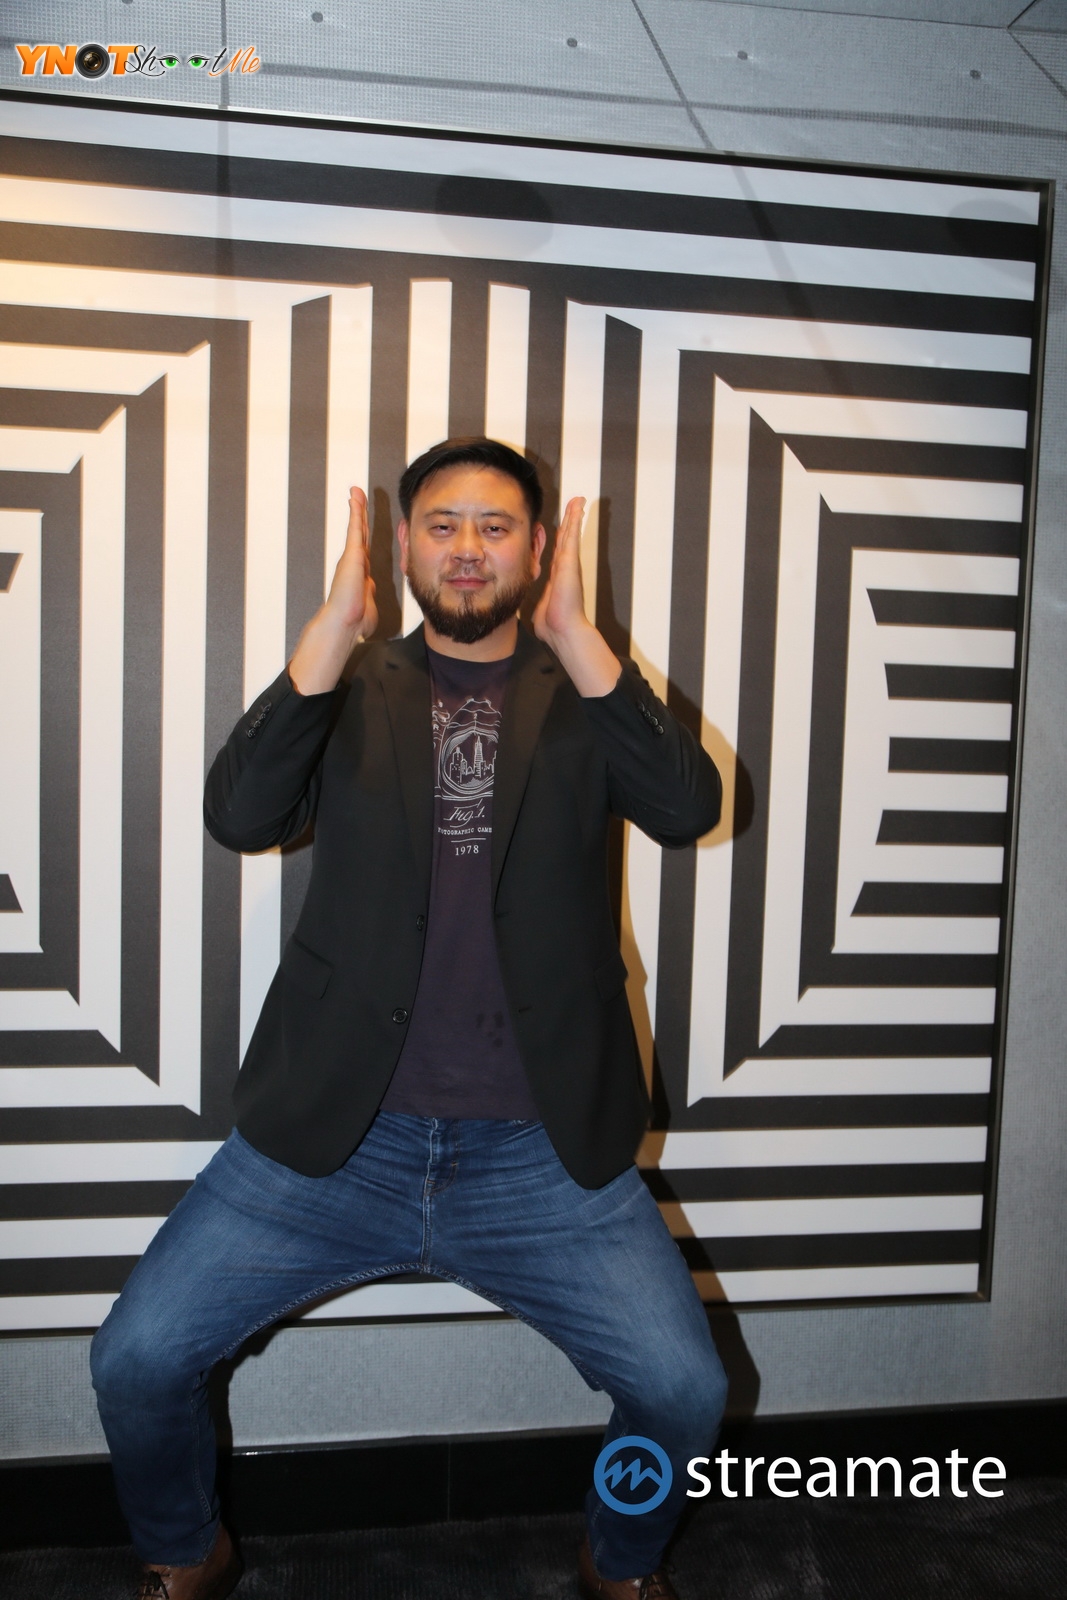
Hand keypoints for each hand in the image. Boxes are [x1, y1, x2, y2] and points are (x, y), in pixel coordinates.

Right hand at [324, 486, 377, 639]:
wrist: (344, 623)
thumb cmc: (356, 620)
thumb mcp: (368, 606)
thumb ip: (369, 597)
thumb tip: (369, 596)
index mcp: (360, 574)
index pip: (363, 548)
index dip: (362, 534)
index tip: (361, 524)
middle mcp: (355, 563)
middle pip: (358, 533)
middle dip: (358, 515)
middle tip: (356, 497)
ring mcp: (352, 557)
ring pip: (356, 526)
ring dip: (357, 508)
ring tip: (356, 491)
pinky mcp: (352, 553)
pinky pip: (355, 527)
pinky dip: (356, 511)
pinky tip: (355, 498)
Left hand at [532, 496, 587, 647]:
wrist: (563, 629)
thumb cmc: (553, 625)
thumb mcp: (541, 611)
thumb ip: (540, 607)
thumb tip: (537, 618)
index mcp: (558, 577)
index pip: (559, 552)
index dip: (561, 538)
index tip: (563, 527)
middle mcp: (565, 567)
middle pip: (566, 538)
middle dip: (570, 521)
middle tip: (576, 505)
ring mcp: (569, 563)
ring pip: (570, 532)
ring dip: (574, 515)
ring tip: (578, 500)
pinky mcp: (570, 560)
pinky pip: (572, 534)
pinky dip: (575, 519)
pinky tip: (578, 506)